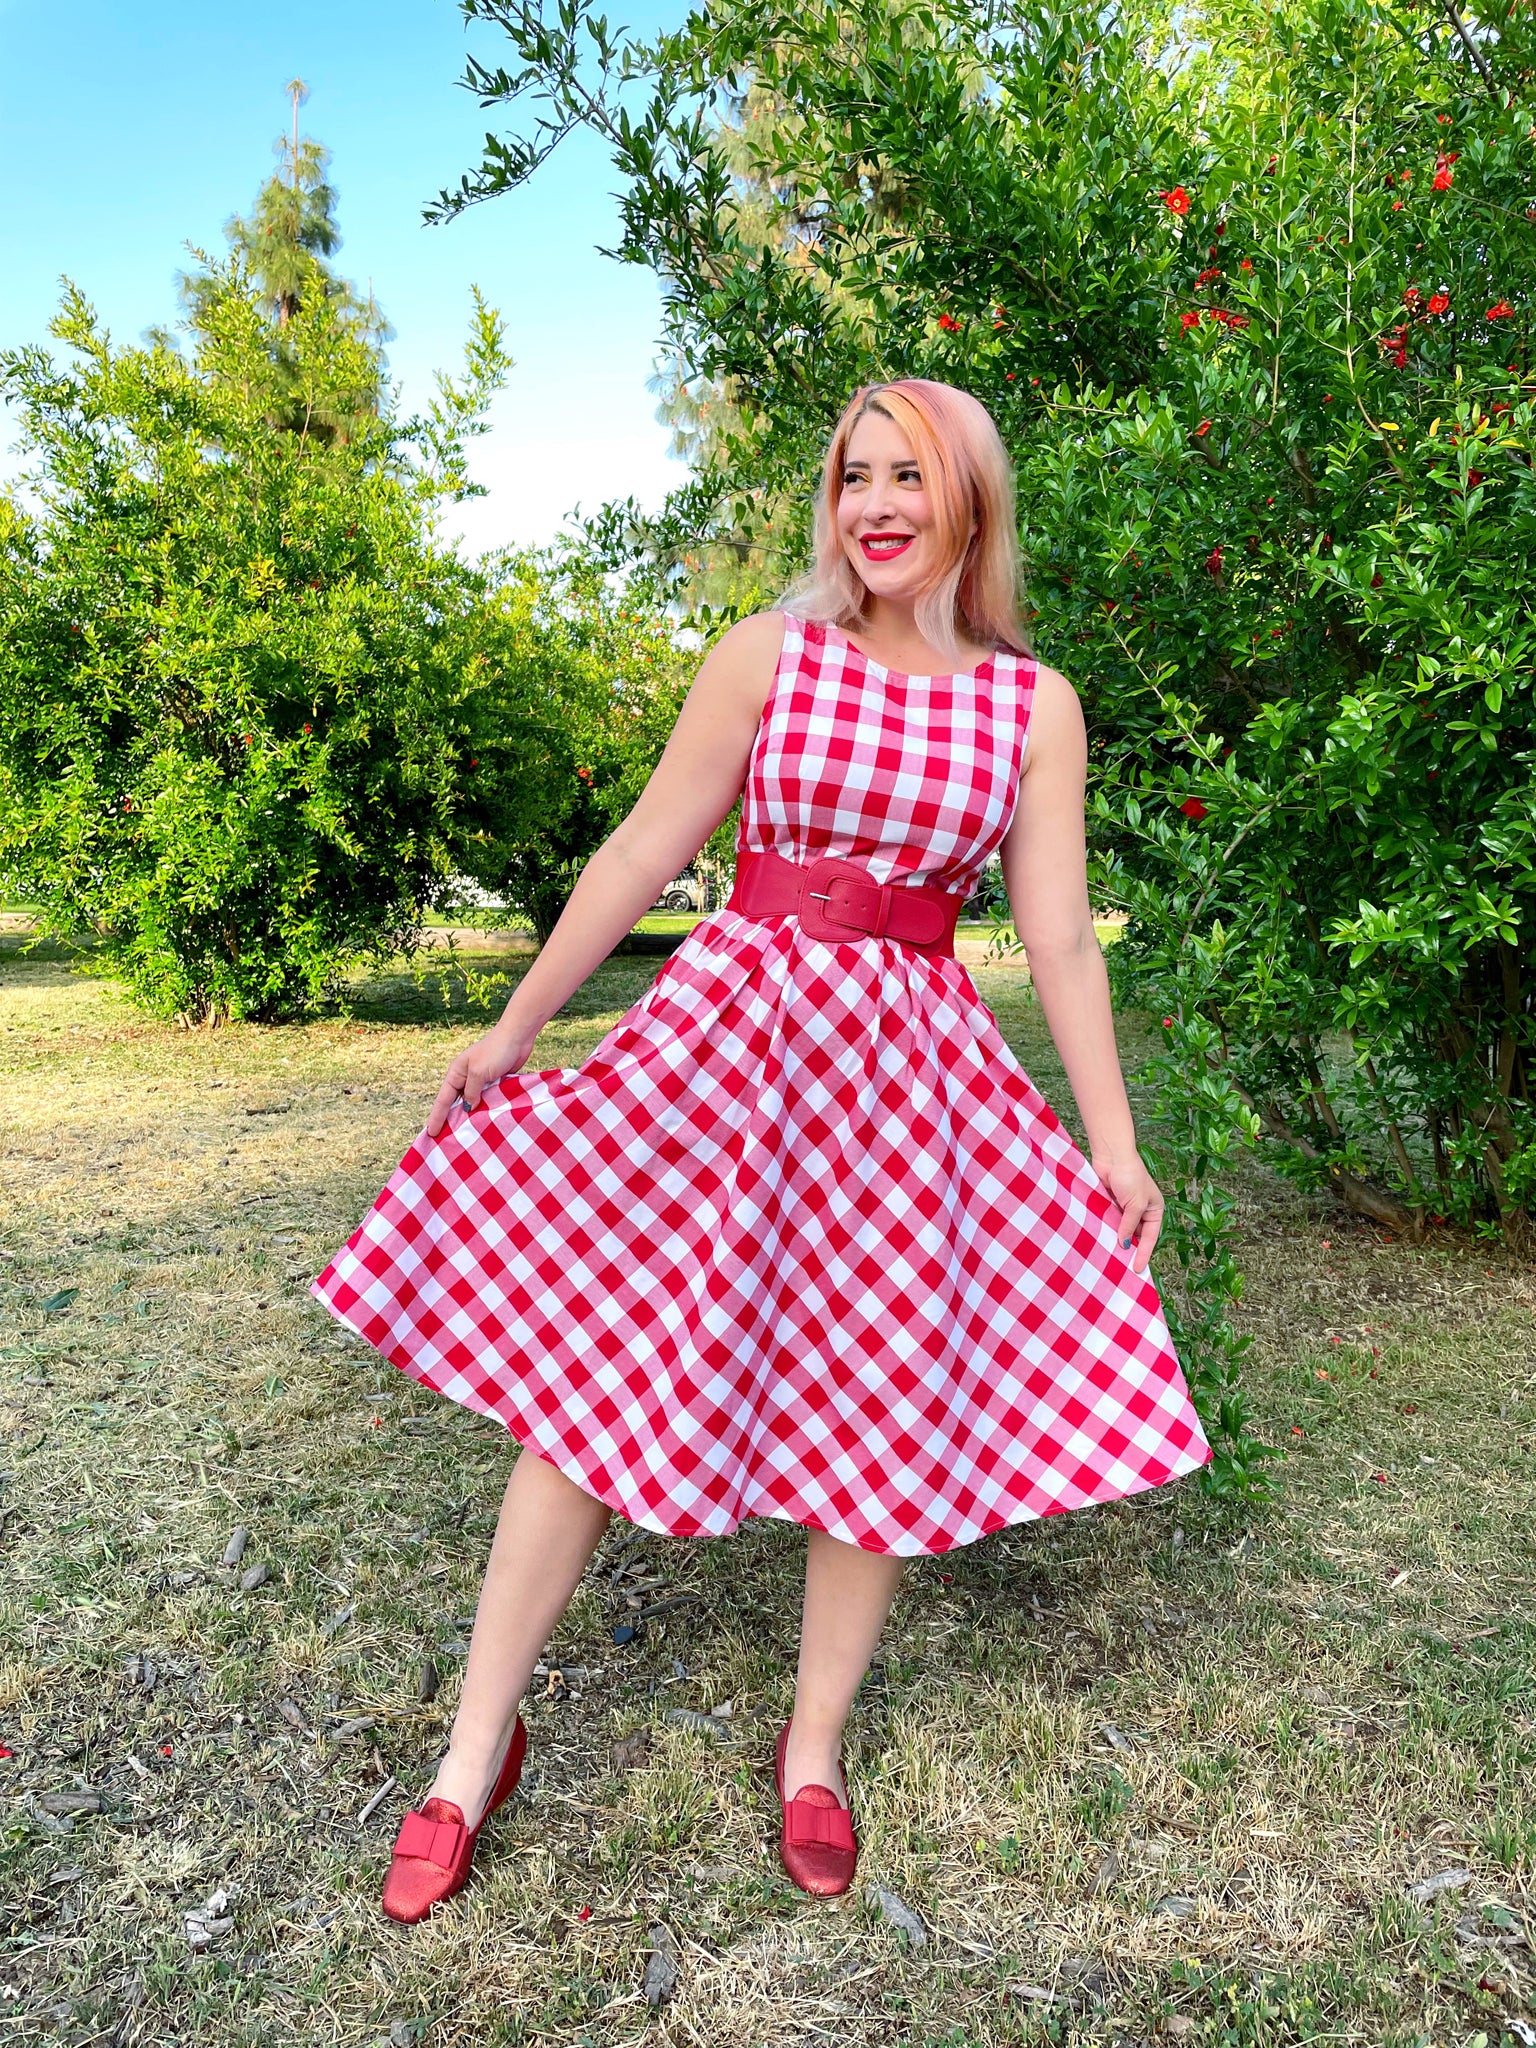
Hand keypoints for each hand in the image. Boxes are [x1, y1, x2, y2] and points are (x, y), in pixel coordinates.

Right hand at [425, 1018, 539, 1138]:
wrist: (518, 1037)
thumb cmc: (496, 1051)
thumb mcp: (479, 1073)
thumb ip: (472, 1092)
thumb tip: (469, 1108)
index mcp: (456, 1072)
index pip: (443, 1099)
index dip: (436, 1117)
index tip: (431, 1133)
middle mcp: (465, 1077)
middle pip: (454, 1103)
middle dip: (448, 1119)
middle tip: (442, 1139)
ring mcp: (480, 1080)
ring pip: (471, 1103)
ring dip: (468, 1117)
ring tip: (462, 1136)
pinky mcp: (494, 1083)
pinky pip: (485, 1100)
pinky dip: (484, 1110)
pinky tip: (484, 1122)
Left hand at [1092, 1152, 1164, 1273]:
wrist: (1111, 1155)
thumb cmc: (1130, 1176)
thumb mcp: (1135, 1204)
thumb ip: (1129, 1225)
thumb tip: (1123, 1244)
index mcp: (1154, 1209)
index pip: (1150, 1237)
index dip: (1144, 1254)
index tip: (1138, 1269)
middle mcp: (1141, 1210)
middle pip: (1136, 1235)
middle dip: (1130, 1250)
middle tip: (1123, 1269)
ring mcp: (1125, 1208)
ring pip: (1121, 1230)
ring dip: (1116, 1241)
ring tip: (1110, 1260)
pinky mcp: (1110, 1204)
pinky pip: (1109, 1222)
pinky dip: (1106, 1231)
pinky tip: (1101, 1242)